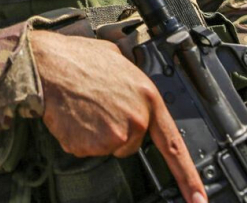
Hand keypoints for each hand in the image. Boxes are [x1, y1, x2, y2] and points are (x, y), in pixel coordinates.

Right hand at [30, 31, 206, 202]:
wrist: (47, 65)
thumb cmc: (77, 58)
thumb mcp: (118, 58)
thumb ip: (132, 80)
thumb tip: (131, 85)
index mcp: (147, 97)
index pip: (174, 144)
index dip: (188, 176)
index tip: (198, 198)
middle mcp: (136, 119)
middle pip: (131, 142)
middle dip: (116, 128)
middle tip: (97, 103)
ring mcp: (114, 135)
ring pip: (108, 146)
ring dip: (95, 132)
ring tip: (83, 106)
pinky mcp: (91, 146)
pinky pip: (86, 149)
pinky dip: (78, 136)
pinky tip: (73, 115)